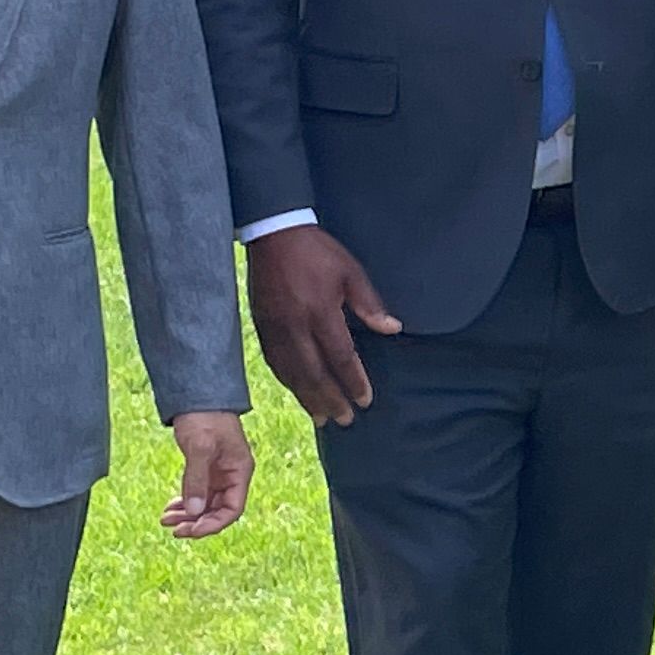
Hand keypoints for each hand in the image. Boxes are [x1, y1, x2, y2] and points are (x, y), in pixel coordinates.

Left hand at [162, 411, 252, 537]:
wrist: (198, 393)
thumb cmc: (205, 417)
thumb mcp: (200, 447)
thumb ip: (197, 480)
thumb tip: (194, 512)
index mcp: (239, 471)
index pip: (232, 509)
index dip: (213, 524)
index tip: (190, 531)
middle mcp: (232, 475)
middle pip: (218, 510)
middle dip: (196, 522)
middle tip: (173, 529)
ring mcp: (219, 472)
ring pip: (206, 504)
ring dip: (188, 515)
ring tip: (165, 520)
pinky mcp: (205, 467)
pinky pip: (197, 493)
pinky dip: (185, 503)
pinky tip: (170, 508)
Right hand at [245, 225, 400, 425]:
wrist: (273, 233)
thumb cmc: (317, 252)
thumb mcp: (351, 272)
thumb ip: (370, 304)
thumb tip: (393, 330)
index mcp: (320, 311)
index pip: (340, 356)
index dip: (353, 381)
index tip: (365, 400)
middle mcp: (295, 325)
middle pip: (314, 372)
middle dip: (331, 399)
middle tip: (345, 420)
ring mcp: (274, 327)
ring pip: (291, 372)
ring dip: (307, 397)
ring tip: (322, 418)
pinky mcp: (260, 325)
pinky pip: (274, 361)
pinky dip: (287, 381)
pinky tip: (298, 391)